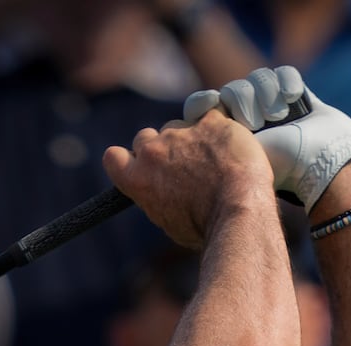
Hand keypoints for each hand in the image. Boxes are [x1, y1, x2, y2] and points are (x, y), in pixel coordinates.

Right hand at [102, 109, 277, 248]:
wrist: (237, 212)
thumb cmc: (205, 226)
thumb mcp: (167, 220)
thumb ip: (157, 196)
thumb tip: (165, 194)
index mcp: (137, 179)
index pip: (113, 157)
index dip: (128, 158)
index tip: (141, 164)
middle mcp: (153, 152)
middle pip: (145, 137)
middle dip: (161, 147)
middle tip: (184, 164)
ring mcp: (181, 134)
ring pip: (179, 125)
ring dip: (192, 136)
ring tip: (216, 159)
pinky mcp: (210, 122)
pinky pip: (212, 113)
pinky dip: (220, 126)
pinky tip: (231, 143)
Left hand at [183, 65, 350, 209]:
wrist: (317, 165)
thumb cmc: (271, 173)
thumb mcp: (227, 167)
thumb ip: (199, 157)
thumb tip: (175, 146)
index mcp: (224, 134)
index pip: (202, 105)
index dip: (202, 103)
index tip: (209, 106)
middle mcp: (246, 115)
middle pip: (233, 89)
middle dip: (244, 102)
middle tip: (257, 124)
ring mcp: (270, 102)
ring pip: (257, 79)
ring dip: (266, 95)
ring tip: (278, 117)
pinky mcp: (295, 92)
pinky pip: (283, 73)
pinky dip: (288, 83)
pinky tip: (292, 100)